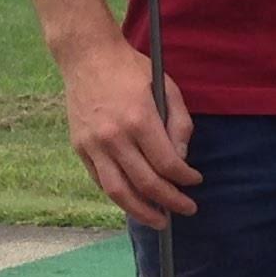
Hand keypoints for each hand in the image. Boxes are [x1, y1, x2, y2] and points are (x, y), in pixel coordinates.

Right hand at [60, 34, 200, 226]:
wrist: (87, 56)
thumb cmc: (131, 69)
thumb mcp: (166, 87)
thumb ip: (179, 124)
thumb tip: (182, 158)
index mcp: (139, 119)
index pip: (167, 163)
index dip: (185, 178)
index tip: (196, 181)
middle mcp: (113, 136)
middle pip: (145, 183)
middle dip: (170, 202)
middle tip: (187, 209)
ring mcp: (93, 144)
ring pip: (118, 191)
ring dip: (141, 211)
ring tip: (159, 220)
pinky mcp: (79, 147)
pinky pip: (100, 181)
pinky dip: (119, 196)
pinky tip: (135, 201)